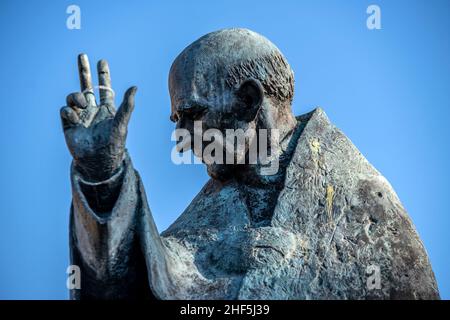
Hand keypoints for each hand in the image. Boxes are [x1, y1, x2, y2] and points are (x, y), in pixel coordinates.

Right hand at [61, 54, 136, 180]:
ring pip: (74, 96)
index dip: (103, 76)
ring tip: (83, 104)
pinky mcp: (69, 124)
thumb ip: (128, 105)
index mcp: (107, 109)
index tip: (102, 61)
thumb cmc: (114, 144)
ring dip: (77, 96)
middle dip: (84, 71)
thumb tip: (135, 87)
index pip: (104, 89)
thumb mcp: (122, 123)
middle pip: (86, 86)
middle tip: (82, 55)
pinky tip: (76, 119)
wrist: (99, 162)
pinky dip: (70, 112)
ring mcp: (80, 116)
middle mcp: (93, 111)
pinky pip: (65, 110)